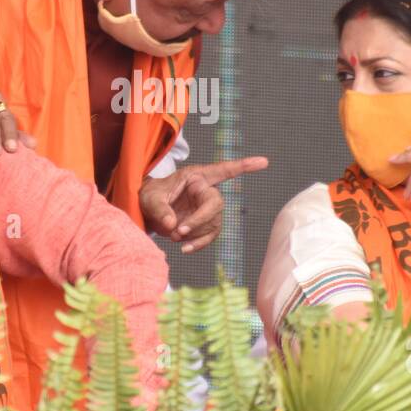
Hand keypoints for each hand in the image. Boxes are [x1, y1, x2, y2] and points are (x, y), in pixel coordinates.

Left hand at [139, 156, 268, 252]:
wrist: (146, 212)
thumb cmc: (149, 197)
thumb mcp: (149, 198)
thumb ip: (160, 210)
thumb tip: (172, 225)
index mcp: (195, 177)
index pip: (222, 170)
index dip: (243, 166)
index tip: (264, 162)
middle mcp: (204, 191)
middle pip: (216, 204)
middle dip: (200, 220)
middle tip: (179, 231)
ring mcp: (206, 209)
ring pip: (214, 223)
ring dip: (195, 234)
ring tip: (174, 236)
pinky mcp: (204, 225)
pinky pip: (210, 236)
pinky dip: (198, 244)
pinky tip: (185, 249)